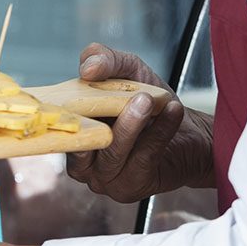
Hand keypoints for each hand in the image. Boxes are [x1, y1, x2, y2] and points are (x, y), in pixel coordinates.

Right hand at [65, 44, 214, 201]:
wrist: (188, 132)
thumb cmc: (149, 100)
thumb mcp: (126, 69)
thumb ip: (104, 59)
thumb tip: (87, 68)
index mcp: (71, 131)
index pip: (58, 123)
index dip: (65, 108)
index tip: (79, 87)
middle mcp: (81, 161)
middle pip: (83, 140)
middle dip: (100, 115)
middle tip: (129, 95)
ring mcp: (104, 178)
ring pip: (113, 152)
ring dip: (132, 124)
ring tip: (148, 100)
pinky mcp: (131, 187)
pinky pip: (143, 158)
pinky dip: (159, 132)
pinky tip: (173, 111)